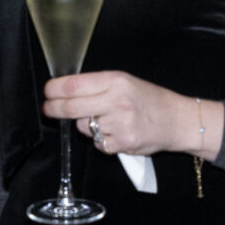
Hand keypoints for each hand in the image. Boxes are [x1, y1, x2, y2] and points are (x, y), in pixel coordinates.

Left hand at [42, 70, 221, 159]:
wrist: (176, 120)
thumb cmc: (149, 100)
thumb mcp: (125, 82)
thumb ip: (97, 86)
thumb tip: (64, 91)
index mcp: (116, 80)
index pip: (74, 85)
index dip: (54, 90)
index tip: (47, 92)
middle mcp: (117, 100)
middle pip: (71, 107)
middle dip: (54, 109)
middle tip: (49, 109)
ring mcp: (119, 123)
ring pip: (84, 127)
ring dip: (86, 125)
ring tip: (104, 120)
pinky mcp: (122, 143)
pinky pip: (97, 143)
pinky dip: (100, 140)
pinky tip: (114, 132)